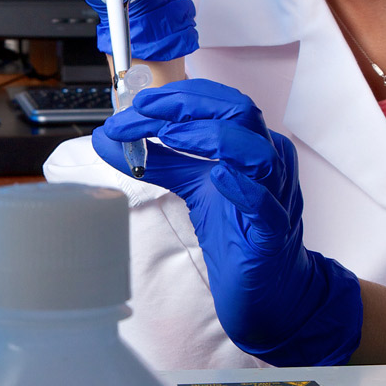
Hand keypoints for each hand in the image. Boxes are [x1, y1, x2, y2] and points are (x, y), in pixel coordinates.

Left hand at [95, 79, 362, 366]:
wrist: (270, 288)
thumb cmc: (237, 231)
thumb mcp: (192, 187)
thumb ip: (158, 160)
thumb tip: (111, 138)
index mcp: (250, 143)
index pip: (217, 103)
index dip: (175, 97)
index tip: (135, 104)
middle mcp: (268, 160)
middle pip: (238, 111)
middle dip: (186, 106)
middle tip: (142, 112)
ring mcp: (275, 194)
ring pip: (256, 150)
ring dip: (210, 136)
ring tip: (171, 134)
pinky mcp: (273, 232)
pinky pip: (264, 202)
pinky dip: (242, 186)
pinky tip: (218, 176)